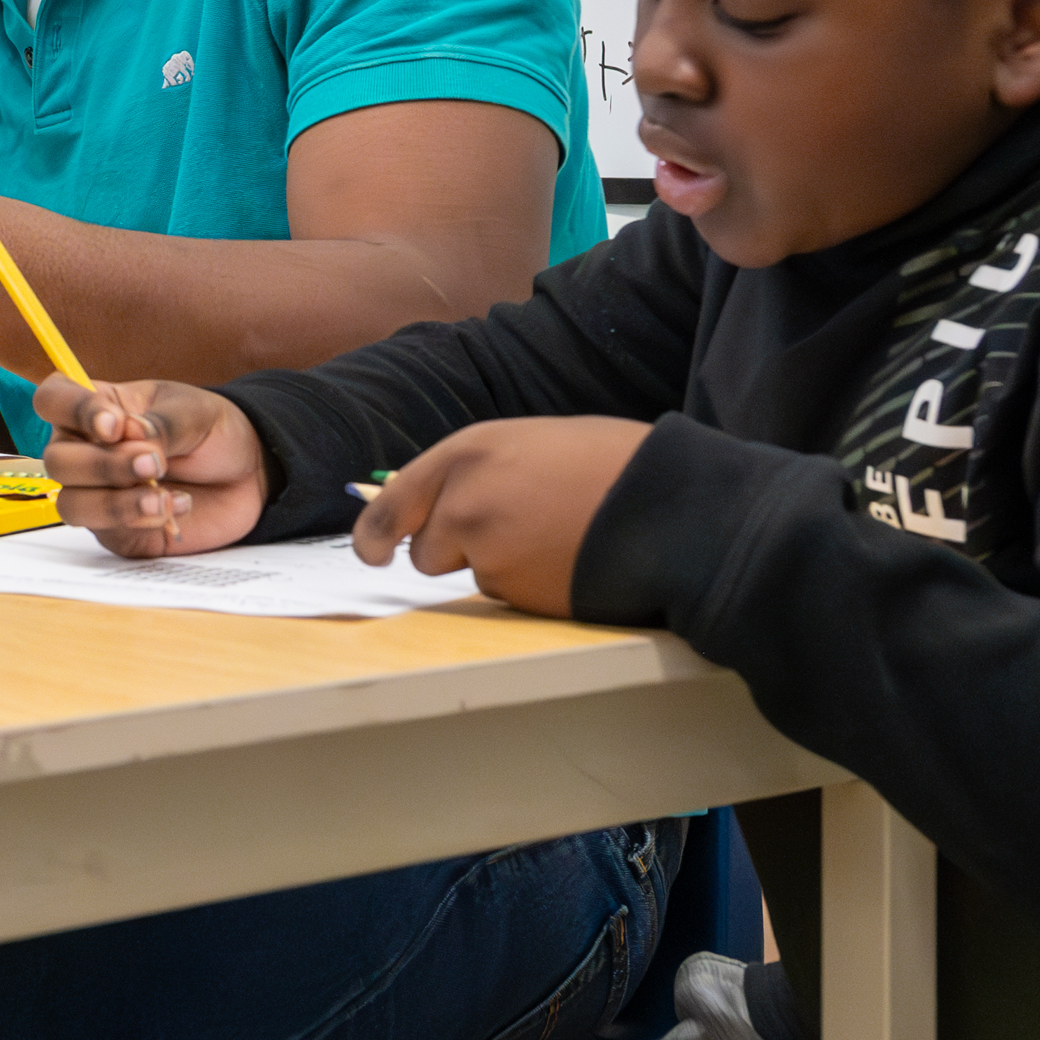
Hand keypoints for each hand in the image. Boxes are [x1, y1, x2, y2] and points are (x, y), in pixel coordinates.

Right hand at [37, 377, 275, 556]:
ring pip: (71, 505)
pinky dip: (140, 520)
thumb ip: (161, 424)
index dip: (73, 411)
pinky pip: (107, 532)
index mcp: (98, 409)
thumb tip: (130, 434)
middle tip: (154, 463)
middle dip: (103, 466)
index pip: (54, 399)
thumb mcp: (195, 413)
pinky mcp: (117, 530)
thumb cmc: (213, 432)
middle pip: (56, 461)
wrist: (250, 474)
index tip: (114, 425)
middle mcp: (86, 451)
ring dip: (115, 503)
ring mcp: (98, 494)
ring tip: (163, 498)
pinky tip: (177, 506)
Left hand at [354, 417, 649, 614]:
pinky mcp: (515, 593)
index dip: (375, 533)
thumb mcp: (532, 442)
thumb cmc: (614, 463)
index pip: (395, 501)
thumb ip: (481, 471)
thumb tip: (448, 501)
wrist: (667, 505)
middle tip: (510, 533)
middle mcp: (463, 501)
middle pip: (424, 552)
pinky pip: (507, 597)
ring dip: (498, 568)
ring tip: (553, 538)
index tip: (371, 553)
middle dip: (454, 552)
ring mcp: (486, 552)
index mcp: (468, 452)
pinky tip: (567, 561)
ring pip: (472, 575)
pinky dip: (530, 586)